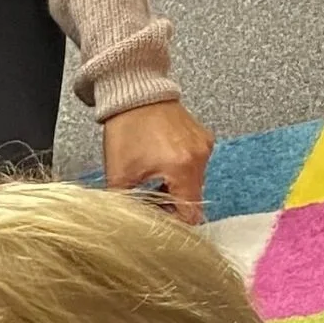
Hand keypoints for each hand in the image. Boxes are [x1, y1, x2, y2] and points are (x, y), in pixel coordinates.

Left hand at [101, 100, 213, 223]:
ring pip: (194, 184)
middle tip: (149, 204)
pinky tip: (161, 167)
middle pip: (193, 200)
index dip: (175, 225)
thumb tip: (134, 229)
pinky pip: (195, 166)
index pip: (191, 214)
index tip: (159, 226)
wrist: (135, 93)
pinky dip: (180, 173)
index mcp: (183, 167)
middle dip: (173, 207)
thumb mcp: (119, 175)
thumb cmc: (126, 128)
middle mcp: (199, 156)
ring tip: (152, 183)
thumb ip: (130, 207)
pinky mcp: (202, 138)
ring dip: (176, 190)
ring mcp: (204, 146)